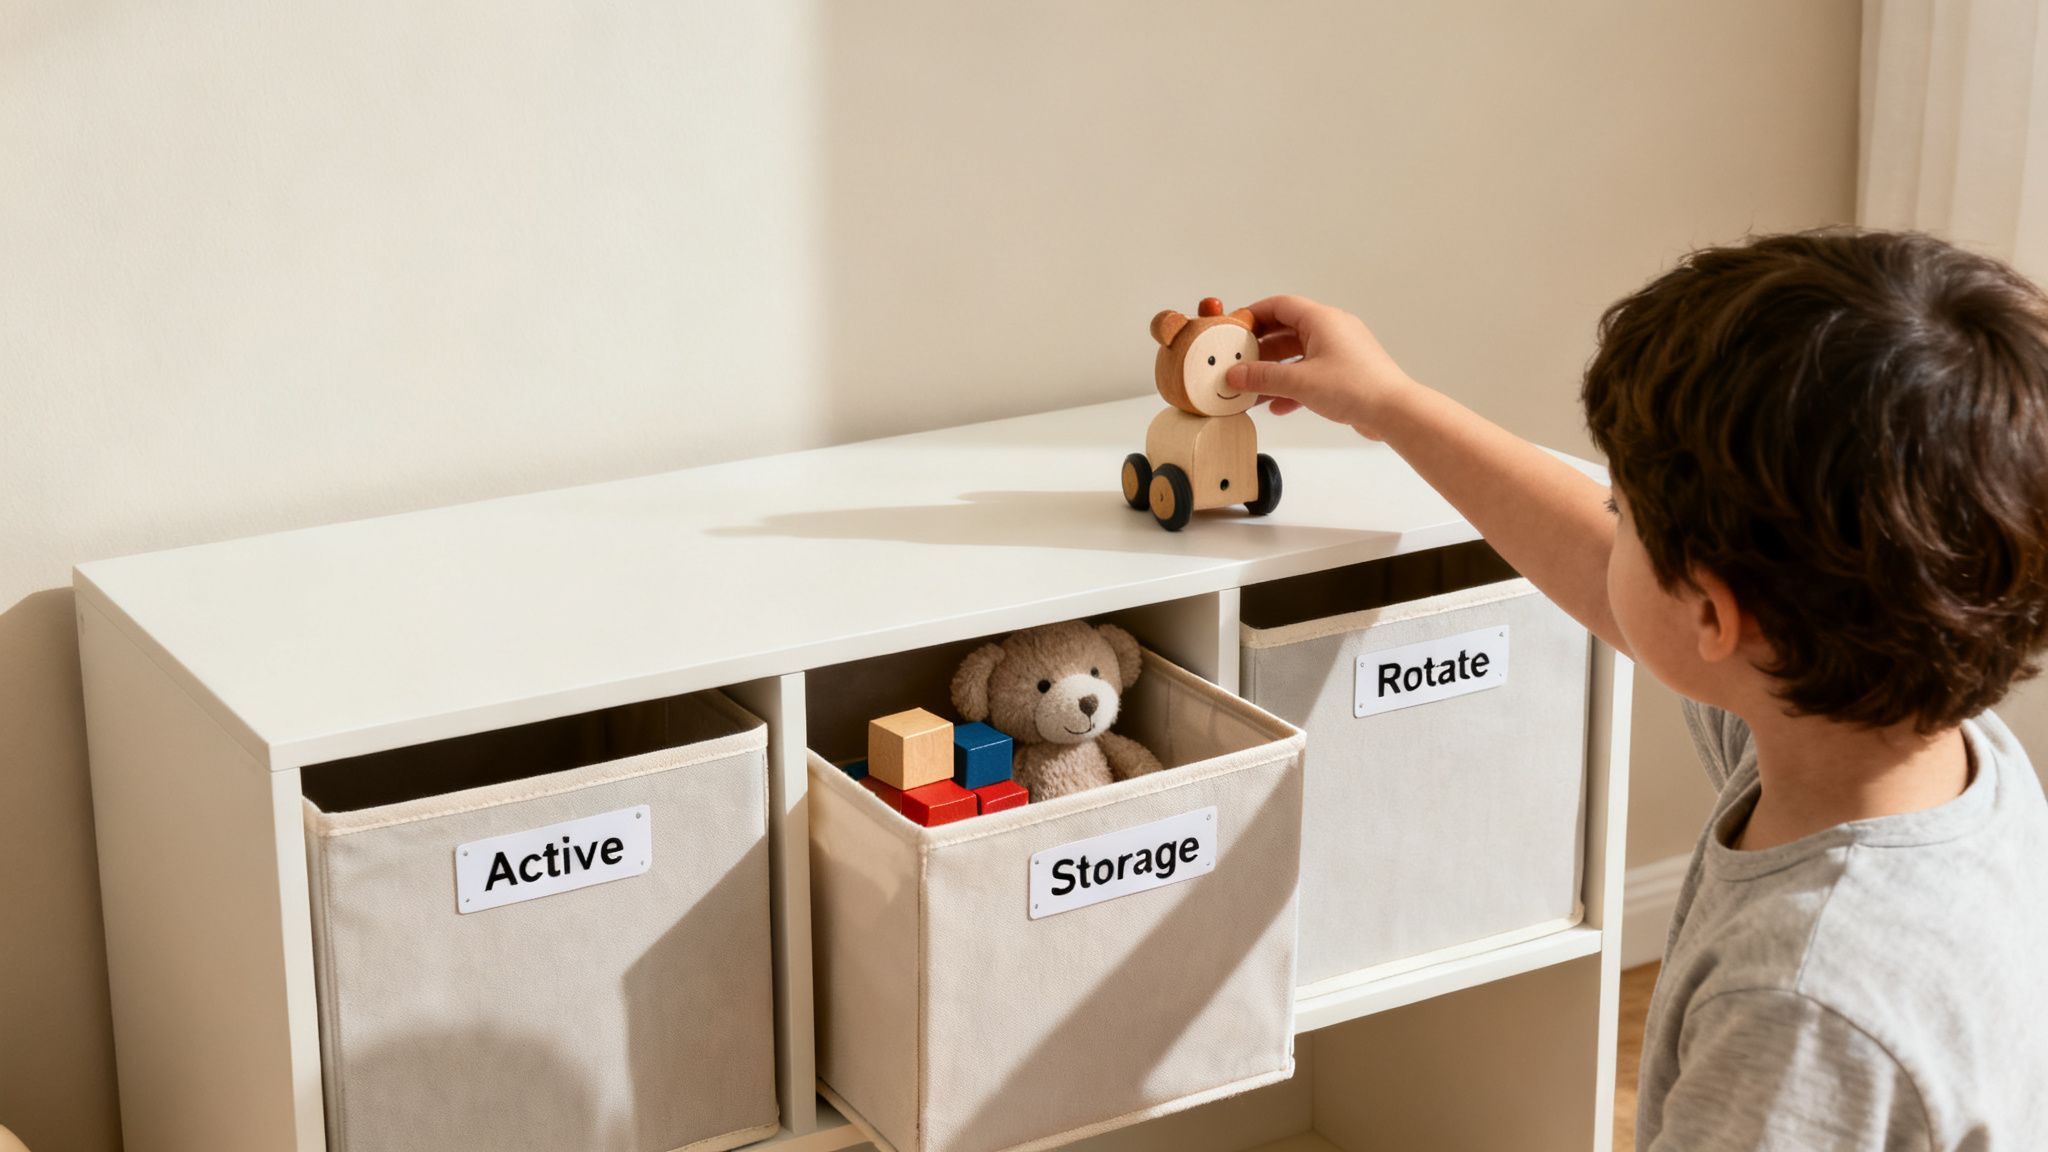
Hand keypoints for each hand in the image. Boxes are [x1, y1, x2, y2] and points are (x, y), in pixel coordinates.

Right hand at [1223, 295, 1421, 439]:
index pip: (1280, 305)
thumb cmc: (1356, 387)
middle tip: (1238, 360)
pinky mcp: (1344, 372)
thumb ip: (1263, 377)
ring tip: (1252, 387)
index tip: (1234, 328)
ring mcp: (1339, 351)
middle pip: (1286, 331)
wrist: (1394, 411)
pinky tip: (1278, 406)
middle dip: (1260, 348)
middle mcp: (1332, 330)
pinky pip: (1310, 373)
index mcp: (1322, 319)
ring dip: (1274, 371)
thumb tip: (1236, 375)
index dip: (1254, 315)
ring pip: (1297, 355)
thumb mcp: (1300, 382)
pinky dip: (1292, 386)